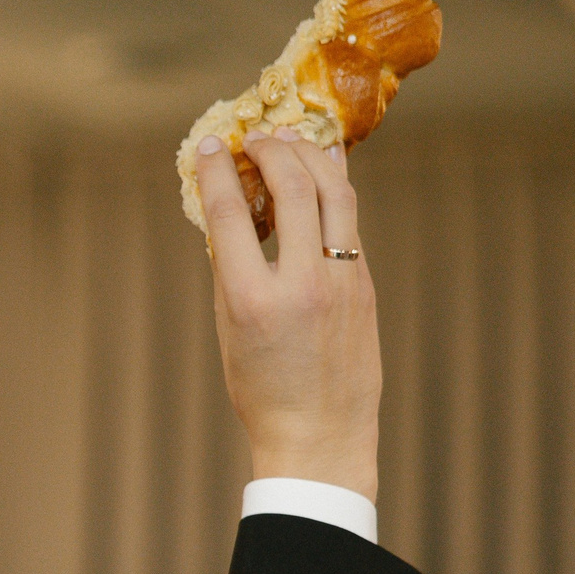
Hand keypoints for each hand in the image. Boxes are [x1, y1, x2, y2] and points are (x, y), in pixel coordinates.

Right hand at [195, 128, 381, 501]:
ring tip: (290, 143)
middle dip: (271, 149)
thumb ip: (231, 269)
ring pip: (335, 193)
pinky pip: (349, 220)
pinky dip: (331, 188)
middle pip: (292, 187)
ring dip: (310, 157)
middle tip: (255, 138)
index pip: (230, 214)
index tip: (210, 146)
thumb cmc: (262, 389)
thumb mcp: (229, 329)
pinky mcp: (364, 285)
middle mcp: (300, 285)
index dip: (216, 171)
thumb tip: (232, 210)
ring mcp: (340, 282)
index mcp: (251, 301)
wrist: (319, 434)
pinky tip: (320, 173)